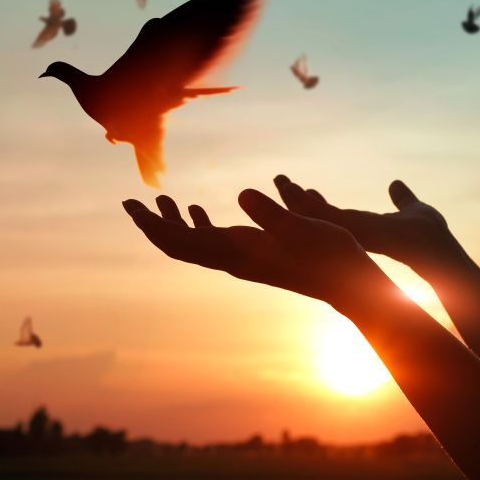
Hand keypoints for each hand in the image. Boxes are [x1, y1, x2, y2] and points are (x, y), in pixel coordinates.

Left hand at [122, 190, 395, 310]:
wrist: (350, 285)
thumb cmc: (331, 256)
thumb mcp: (304, 228)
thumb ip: (272, 213)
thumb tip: (241, 194)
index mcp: (237, 254)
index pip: (181, 242)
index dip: (152, 225)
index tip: (130, 205)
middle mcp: (233, 259)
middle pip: (178, 245)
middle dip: (152, 224)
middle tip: (130, 202)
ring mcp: (242, 259)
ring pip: (194, 243)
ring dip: (172, 223)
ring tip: (157, 200)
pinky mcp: (254, 255)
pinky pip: (214, 241)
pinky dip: (198, 224)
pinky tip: (196, 210)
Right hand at [272, 175, 463, 274]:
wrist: (438, 251)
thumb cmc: (431, 237)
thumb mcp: (414, 210)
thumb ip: (403, 199)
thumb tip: (396, 184)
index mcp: (364, 228)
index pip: (334, 215)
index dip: (317, 203)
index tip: (304, 188)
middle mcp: (354, 234)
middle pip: (317, 216)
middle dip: (297, 199)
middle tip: (280, 179)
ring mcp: (352, 234)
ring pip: (316, 216)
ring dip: (296, 199)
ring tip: (281, 182)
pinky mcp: (355, 230)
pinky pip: (325, 216)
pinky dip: (308, 204)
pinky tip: (296, 192)